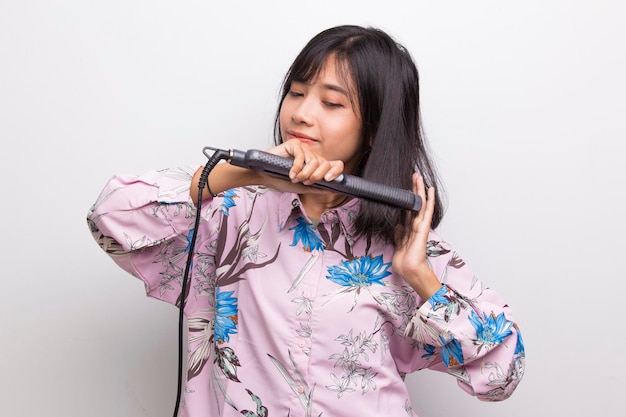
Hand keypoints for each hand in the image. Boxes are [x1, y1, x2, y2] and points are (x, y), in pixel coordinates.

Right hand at [264, 139, 343, 191]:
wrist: (264, 176)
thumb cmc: (281, 179)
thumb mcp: (303, 188)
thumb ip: (317, 188)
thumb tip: (333, 189)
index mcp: (316, 165)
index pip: (335, 164)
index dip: (336, 171)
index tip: (328, 180)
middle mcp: (312, 155)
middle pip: (325, 164)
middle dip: (315, 176)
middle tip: (304, 182)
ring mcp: (304, 148)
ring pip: (314, 162)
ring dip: (304, 174)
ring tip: (295, 179)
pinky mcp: (294, 144)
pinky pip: (302, 156)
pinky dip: (296, 168)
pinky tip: (290, 174)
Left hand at [392, 173, 441, 299]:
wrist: (409, 269)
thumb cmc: (404, 260)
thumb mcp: (398, 244)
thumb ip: (399, 234)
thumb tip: (397, 225)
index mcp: (409, 229)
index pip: (408, 210)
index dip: (407, 198)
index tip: (406, 187)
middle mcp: (416, 225)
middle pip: (415, 203)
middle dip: (414, 189)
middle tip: (414, 175)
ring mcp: (421, 225)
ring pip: (421, 203)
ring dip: (420, 190)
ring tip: (419, 177)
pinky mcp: (424, 227)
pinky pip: (426, 211)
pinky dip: (429, 200)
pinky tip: (429, 190)